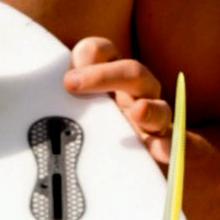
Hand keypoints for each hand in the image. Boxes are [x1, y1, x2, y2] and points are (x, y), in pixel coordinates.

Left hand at [63, 37, 173, 163]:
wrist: (129, 167)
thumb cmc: (87, 127)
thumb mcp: (70, 107)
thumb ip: (61, 94)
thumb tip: (40, 87)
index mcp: (111, 75)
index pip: (103, 52)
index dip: (91, 54)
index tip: (67, 77)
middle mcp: (136, 92)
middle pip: (133, 73)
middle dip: (105, 76)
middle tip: (71, 85)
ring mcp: (153, 121)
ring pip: (159, 108)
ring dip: (149, 109)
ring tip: (137, 113)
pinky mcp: (164, 148)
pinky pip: (179, 144)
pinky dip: (172, 146)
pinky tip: (162, 151)